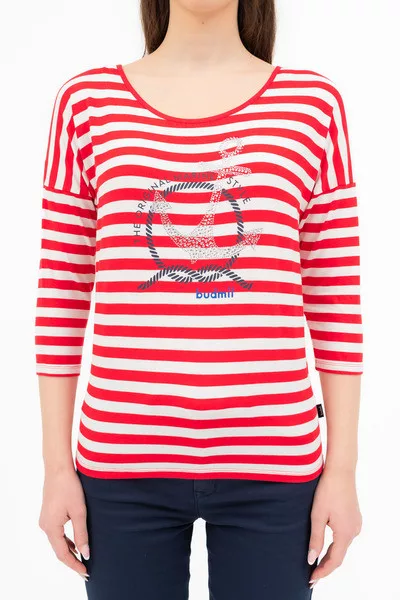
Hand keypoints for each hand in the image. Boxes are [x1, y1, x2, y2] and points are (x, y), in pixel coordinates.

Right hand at [38, 467, 89, 579]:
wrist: (58, 469)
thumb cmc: (70, 487)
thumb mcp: (79, 511)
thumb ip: (82, 533)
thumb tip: (85, 553)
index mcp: (51, 528)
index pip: (63, 554)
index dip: (74, 565)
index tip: (86, 572)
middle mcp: (45, 526)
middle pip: (59, 550)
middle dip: (72, 560)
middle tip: (86, 570)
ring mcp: (45, 520)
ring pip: (57, 541)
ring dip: (69, 551)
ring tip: (82, 559)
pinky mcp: (48, 514)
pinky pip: (57, 533)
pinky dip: (66, 540)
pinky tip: (75, 543)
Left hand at [307, 468, 361, 587]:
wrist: (340, 471)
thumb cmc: (327, 491)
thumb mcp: (317, 515)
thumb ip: (315, 539)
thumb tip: (311, 559)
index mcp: (345, 533)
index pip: (334, 561)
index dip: (323, 572)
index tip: (311, 579)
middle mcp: (354, 531)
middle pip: (339, 555)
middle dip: (325, 566)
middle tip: (311, 576)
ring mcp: (356, 524)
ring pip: (342, 546)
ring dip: (330, 555)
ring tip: (316, 563)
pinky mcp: (354, 517)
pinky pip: (344, 537)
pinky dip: (335, 545)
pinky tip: (326, 546)